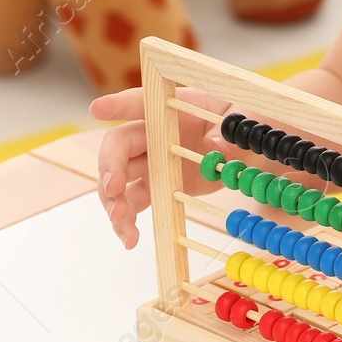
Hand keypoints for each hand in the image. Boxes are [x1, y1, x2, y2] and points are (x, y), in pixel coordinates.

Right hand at [90, 86, 228, 248]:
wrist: (244, 147)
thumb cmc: (241, 121)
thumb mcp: (244, 121)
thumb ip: (228, 133)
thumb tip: (214, 148)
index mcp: (171, 107)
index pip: (140, 102)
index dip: (118, 104)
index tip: (97, 110)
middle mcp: (153, 132)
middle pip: (119, 144)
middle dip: (111, 165)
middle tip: (113, 188)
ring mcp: (151, 160)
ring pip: (119, 177)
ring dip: (112, 199)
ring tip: (120, 221)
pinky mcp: (156, 185)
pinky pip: (134, 201)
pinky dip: (128, 220)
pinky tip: (130, 239)